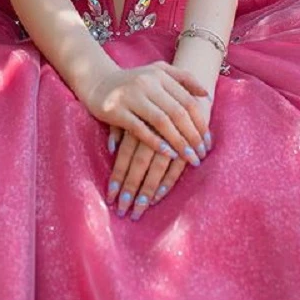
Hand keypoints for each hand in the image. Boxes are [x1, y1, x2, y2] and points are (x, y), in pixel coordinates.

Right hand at [83, 61, 211, 159]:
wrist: (97, 81)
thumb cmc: (133, 82)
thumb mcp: (157, 73)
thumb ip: (182, 79)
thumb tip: (206, 94)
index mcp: (160, 74)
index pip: (187, 100)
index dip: (200, 122)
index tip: (208, 142)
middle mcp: (147, 82)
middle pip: (177, 112)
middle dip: (192, 136)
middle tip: (201, 155)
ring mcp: (130, 95)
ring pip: (161, 121)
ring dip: (178, 142)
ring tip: (189, 158)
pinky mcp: (115, 109)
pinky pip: (139, 129)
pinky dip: (155, 142)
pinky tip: (167, 154)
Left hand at [105, 94, 212, 219]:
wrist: (188, 87)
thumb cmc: (154, 101)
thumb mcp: (135, 109)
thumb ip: (121, 128)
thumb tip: (111, 147)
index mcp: (139, 121)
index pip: (125, 154)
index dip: (118, 175)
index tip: (111, 197)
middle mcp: (154, 130)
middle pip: (139, 163)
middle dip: (130, 188)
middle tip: (122, 211)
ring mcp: (172, 137)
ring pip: (157, 168)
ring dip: (146, 191)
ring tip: (137, 211)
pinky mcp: (186, 142)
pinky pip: (175, 166)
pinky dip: (166, 183)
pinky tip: (157, 197)